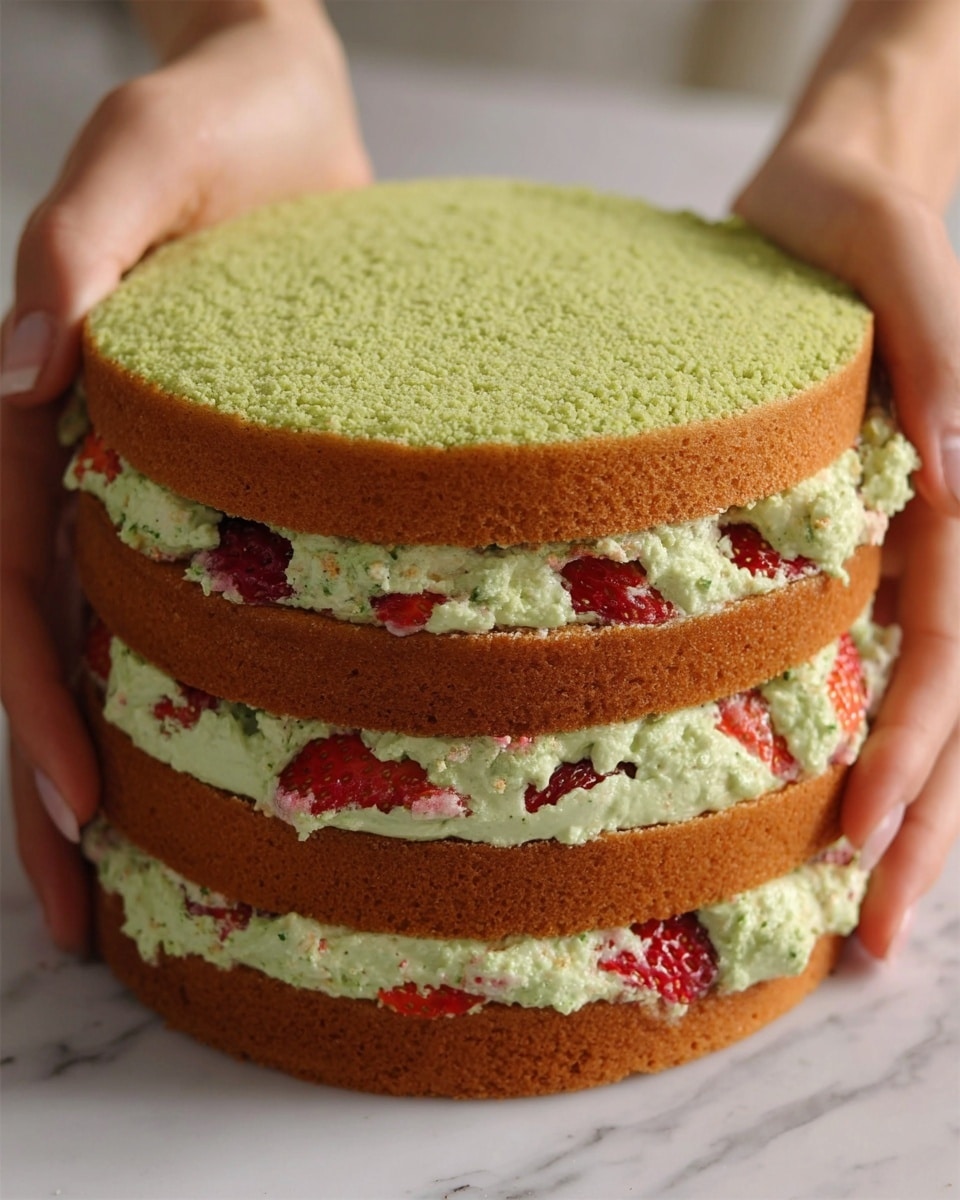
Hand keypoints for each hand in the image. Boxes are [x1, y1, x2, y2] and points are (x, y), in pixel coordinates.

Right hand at [0, 0, 370, 950]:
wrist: (287, 107)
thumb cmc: (212, 116)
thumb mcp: (139, 155)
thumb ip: (73, 248)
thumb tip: (19, 369)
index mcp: (50, 408)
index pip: (18, 580)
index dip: (37, 700)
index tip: (80, 809)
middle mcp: (87, 460)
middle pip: (52, 644)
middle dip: (52, 778)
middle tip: (84, 917)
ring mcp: (149, 475)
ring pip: (114, 641)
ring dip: (113, 762)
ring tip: (137, 891)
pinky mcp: (223, 475)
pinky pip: (194, 592)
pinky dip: (196, 686)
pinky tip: (220, 769)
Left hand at [735, 137, 959, 957]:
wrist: (817, 201)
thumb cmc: (864, 230)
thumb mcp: (907, 271)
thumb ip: (940, 363)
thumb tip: (947, 469)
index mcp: (950, 505)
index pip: (949, 659)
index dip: (915, 763)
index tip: (864, 854)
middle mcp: (920, 546)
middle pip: (934, 712)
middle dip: (911, 828)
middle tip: (868, 943)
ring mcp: (875, 554)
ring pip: (892, 700)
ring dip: (881, 808)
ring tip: (843, 914)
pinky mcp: (818, 540)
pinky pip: (828, 652)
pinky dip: (822, 734)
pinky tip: (789, 801)